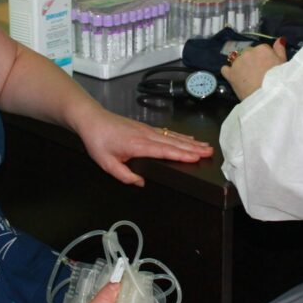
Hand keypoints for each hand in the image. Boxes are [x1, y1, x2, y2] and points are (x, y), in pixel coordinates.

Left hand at [73, 106, 213, 186]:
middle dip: (193, 148)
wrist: (92, 120)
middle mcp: (146, 136)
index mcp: (137, 145)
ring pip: (173, 137)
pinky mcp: (146, 128)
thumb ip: (124, 175)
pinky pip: (167, 132)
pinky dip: (180, 136)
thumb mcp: (106, 163)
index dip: (181, 155)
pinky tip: (188, 138)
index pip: (164, 151)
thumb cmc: (98, 141)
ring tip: (206, 146)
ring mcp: (147, 130)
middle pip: (173, 143)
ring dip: (190, 142)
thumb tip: (141, 182)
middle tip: (210, 152)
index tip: (196, 157)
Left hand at [221, 38, 287, 99]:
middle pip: (248, 53)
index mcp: (262, 49)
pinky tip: (234, 77)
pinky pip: (225, 69)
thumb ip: (280, 49)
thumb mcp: (283, 63)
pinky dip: (229, 72)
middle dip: (251, 61)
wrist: (267, 96)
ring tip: (247, 78)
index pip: (262, 49)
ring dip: (241, 66)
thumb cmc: (279, 80)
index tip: (267, 67)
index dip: (264, 59)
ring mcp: (237, 63)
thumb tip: (279, 39)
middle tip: (257, 73)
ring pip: (237, 60)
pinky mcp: (230, 74)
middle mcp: (248, 52)